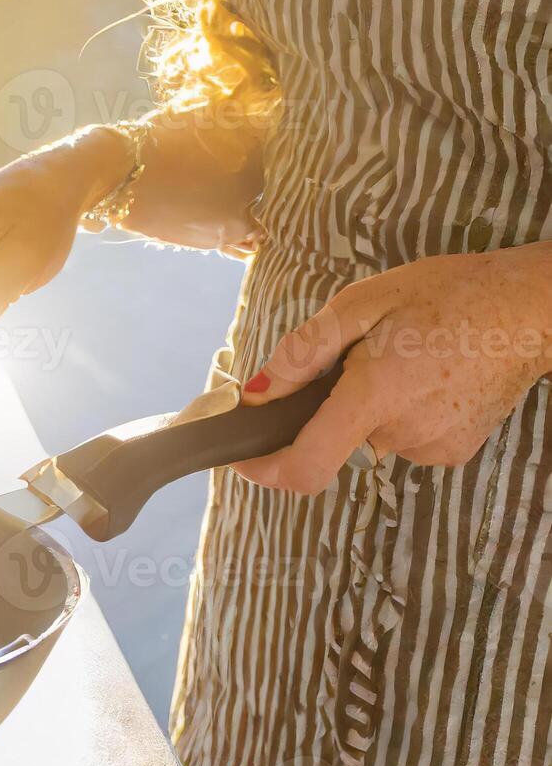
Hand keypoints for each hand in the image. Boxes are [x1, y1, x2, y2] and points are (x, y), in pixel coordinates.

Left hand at [232, 243, 551, 492]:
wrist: (532, 310)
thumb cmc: (450, 294)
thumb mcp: (363, 303)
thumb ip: (304, 351)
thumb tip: (260, 391)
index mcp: (376, 397)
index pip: (306, 466)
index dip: (264, 470)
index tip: (242, 455)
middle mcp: (403, 433)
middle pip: (333, 439)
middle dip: (326, 407)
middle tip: (356, 358)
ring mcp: (432, 447)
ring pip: (367, 436)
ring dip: (365, 406)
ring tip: (401, 358)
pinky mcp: (453, 451)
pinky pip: (401, 437)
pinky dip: (397, 411)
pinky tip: (424, 375)